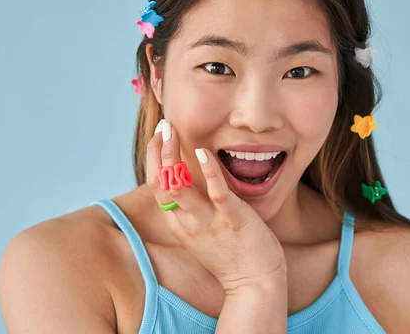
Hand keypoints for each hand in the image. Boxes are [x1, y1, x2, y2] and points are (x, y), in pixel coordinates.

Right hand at [146, 119, 286, 293]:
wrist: (255, 284)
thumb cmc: (233, 254)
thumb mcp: (204, 230)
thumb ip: (194, 208)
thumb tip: (193, 180)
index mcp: (179, 223)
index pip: (156, 186)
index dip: (154, 158)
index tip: (160, 135)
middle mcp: (187, 222)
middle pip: (159, 184)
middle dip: (156, 152)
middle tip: (163, 125)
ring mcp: (208, 221)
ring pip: (178, 187)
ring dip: (171, 157)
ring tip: (172, 131)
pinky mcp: (233, 219)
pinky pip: (217, 193)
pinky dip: (209, 172)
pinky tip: (203, 152)